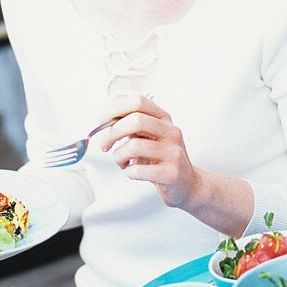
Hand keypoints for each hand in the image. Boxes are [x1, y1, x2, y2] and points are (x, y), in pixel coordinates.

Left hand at [97, 94, 199, 208]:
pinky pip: (138, 170)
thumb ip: (131, 125)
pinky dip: (128, 172)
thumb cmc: (160, 158)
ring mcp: (173, 152)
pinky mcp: (171, 174)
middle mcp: (171, 131)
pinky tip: (132, 172)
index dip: (115, 108)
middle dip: (112, 133)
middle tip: (104, 146)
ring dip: (118, 156)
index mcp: (164, 118)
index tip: (100, 121)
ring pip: (134, 146)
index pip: (138, 101)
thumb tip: (103, 120)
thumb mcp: (148, 136)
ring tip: (121, 162)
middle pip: (136, 120)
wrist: (186, 184)